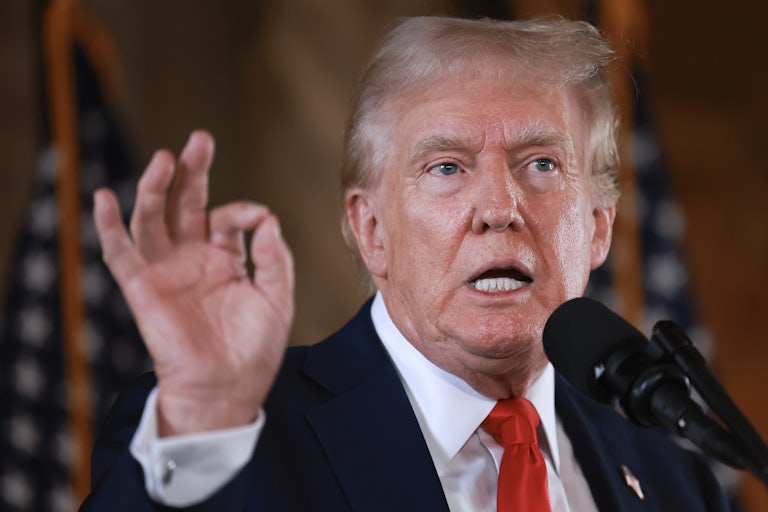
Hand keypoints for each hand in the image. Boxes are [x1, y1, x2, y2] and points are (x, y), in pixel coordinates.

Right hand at [94, 131, 293, 435]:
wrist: (228, 388)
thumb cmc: (254, 348)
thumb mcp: (277, 298)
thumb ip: (276, 258)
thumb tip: (269, 218)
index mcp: (225, 259)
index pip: (227, 218)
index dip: (242, 210)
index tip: (257, 217)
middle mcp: (192, 258)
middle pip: (185, 204)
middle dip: (191, 172)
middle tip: (199, 140)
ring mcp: (166, 271)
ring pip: (152, 219)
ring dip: (154, 187)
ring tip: (164, 159)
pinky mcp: (143, 288)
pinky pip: (119, 253)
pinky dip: (108, 226)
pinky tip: (103, 197)